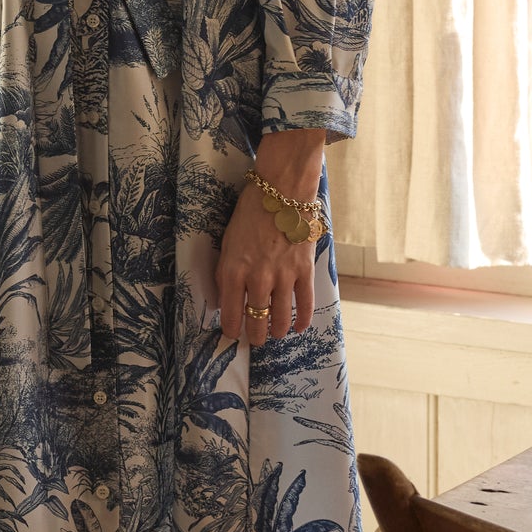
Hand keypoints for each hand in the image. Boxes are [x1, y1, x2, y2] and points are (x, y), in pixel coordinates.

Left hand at [214, 132, 325, 344]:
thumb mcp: (227, 242)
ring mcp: (282, 276)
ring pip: (279, 318)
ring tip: (273, 335)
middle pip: (255, 321)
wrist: (280, 192)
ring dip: (275, 331)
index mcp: (232, 270)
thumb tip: (226, 299)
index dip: (231, 330)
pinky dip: (302, 320)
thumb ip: (226, 272)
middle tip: (254, 339)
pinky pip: (305, 305)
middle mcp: (256, 278)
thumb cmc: (249, 214)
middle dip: (254, 335)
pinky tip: (298, 328)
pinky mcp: (303, 271)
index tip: (232, 335)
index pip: (230, 313)